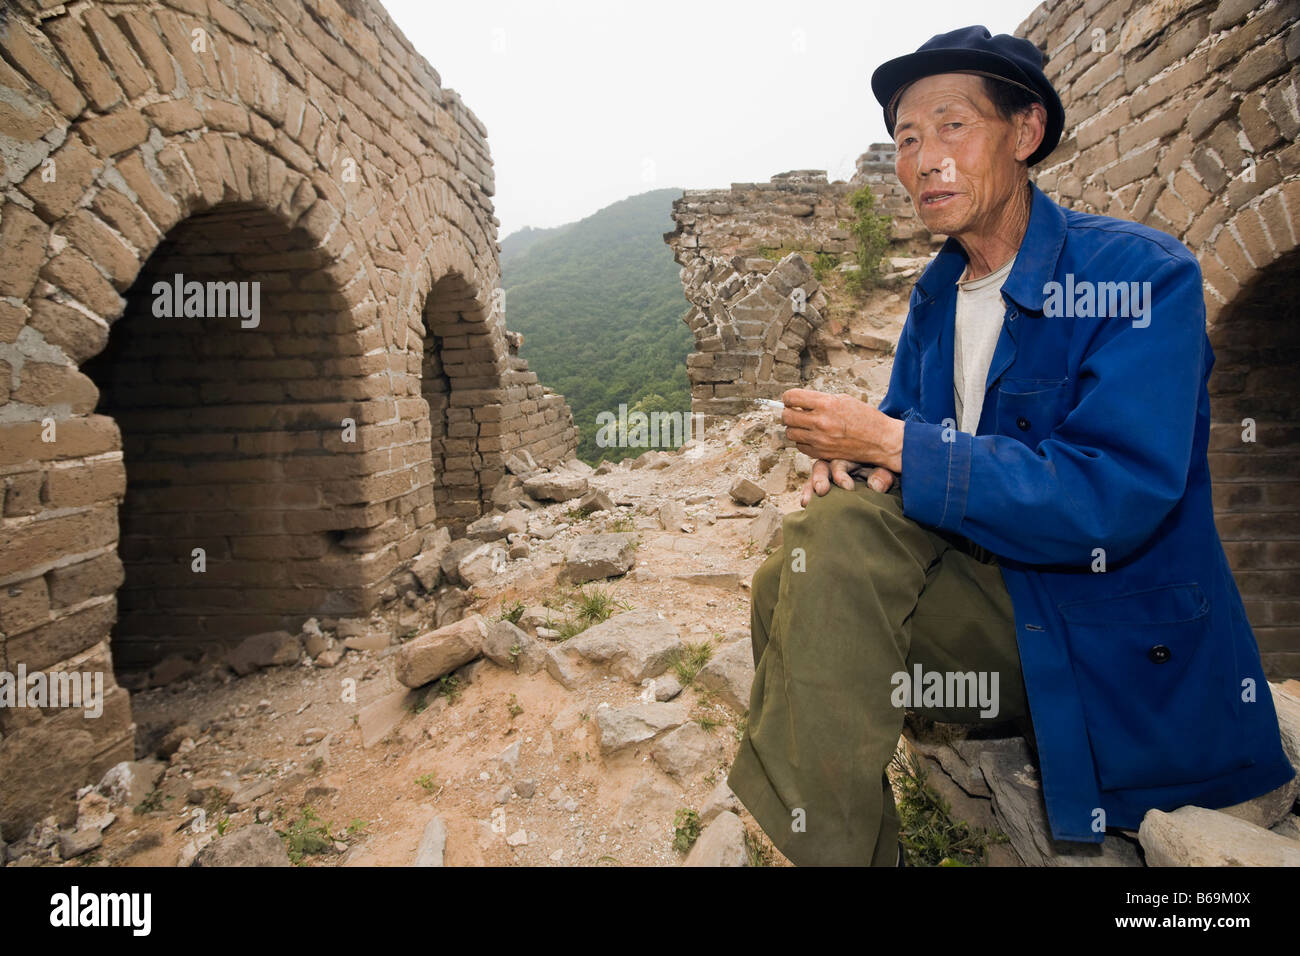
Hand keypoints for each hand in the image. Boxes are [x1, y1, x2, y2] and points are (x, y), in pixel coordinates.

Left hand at [782, 388, 904, 473]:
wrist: (881, 440)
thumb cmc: (865, 418)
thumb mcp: (843, 400)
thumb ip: (820, 400)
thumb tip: (799, 402)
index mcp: (826, 403)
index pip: (791, 397)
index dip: (789, 398)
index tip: (792, 400)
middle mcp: (820, 422)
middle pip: (786, 417)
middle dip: (789, 413)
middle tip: (796, 413)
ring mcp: (820, 440)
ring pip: (790, 433)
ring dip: (795, 428)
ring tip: (805, 425)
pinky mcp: (821, 453)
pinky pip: (800, 447)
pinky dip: (803, 442)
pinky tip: (813, 437)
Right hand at [799, 459, 894, 506]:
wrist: (886, 482)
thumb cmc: (885, 474)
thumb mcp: (888, 472)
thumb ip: (883, 476)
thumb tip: (875, 486)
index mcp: (850, 456)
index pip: (840, 462)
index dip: (841, 474)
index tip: (848, 488)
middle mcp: (835, 464)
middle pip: (822, 466)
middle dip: (819, 478)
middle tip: (821, 490)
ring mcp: (827, 476)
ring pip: (813, 478)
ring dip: (809, 489)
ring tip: (806, 501)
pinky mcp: (824, 488)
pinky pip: (811, 489)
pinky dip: (807, 495)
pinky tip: (805, 504)